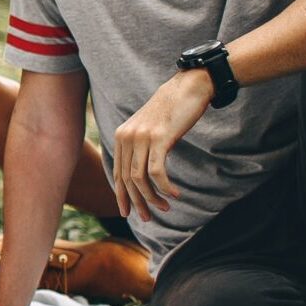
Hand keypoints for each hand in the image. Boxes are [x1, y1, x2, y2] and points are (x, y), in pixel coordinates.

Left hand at [111, 68, 210, 220]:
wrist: (188, 87)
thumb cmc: (172, 111)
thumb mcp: (149, 129)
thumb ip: (141, 146)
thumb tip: (141, 174)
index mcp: (121, 136)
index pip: (117, 173)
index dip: (122, 196)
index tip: (129, 213)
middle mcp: (126, 137)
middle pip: (126, 180)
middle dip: (137, 202)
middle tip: (148, 218)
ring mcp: (141, 137)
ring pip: (139, 179)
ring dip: (152, 198)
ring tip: (165, 208)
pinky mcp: (158, 138)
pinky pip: (156, 172)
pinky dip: (164, 188)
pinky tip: (175, 195)